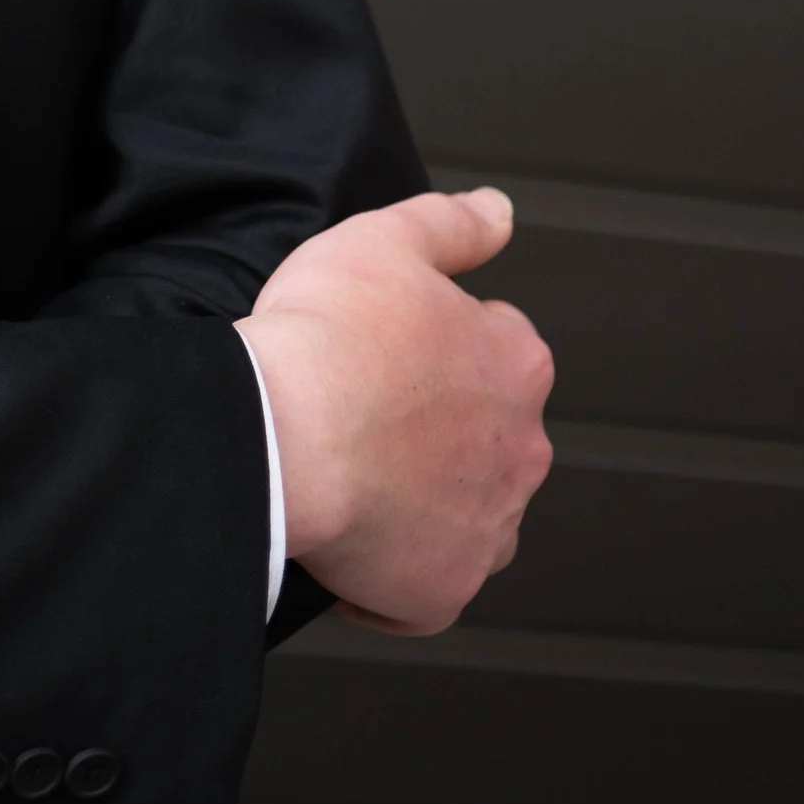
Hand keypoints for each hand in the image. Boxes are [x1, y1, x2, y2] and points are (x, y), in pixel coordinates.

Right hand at [237, 186, 553, 636]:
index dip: (435, 342)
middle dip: (438, 429)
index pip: (496, 347)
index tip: (385, 347)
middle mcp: (522, 451)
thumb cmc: (327, 334)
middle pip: (488, 438)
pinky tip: (348, 549)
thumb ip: (451, 223)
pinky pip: (424, 591)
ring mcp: (486, 529)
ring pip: (469, 517)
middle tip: (361, 412)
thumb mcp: (383, 240)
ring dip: (427, 505)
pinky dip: (392, 577)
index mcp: (517, 364)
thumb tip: (501, 211)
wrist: (281, 433)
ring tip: (357, 482)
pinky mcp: (441, 591)